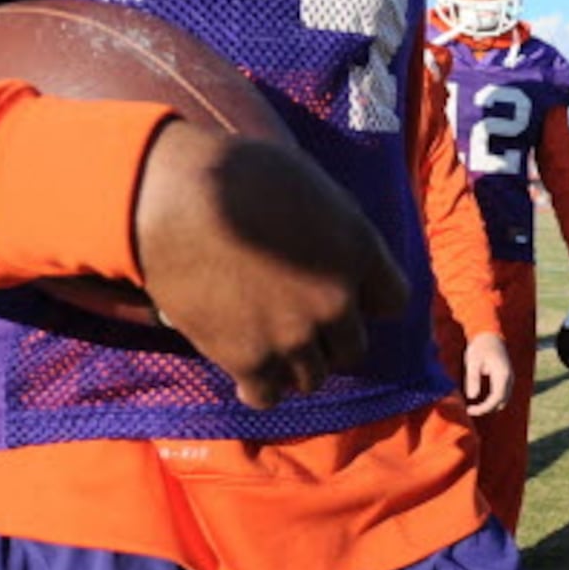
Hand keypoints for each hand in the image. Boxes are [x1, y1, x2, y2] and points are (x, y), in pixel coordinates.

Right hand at [131, 120, 408, 409]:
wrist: (175, 201)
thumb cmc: (237, 174)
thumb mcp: (309, 184)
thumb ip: (334, 226)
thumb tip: (335, 244)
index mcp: (358, 249)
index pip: (393, 300)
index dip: (367, 298)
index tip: (346, 294)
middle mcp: (335, 300)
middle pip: (353, 347)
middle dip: (331, 338)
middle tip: (301, 323)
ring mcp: (294, 335)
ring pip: (312, 377)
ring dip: (296, 366)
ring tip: (273, 350)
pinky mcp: (249, 360)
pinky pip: (267, 395)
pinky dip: (260, 388)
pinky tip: (248, 376)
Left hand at [459, 330, 511, 416]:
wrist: (490, 335)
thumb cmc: (479, 347)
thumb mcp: (472, 361)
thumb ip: (472, 378)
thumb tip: (472, 397)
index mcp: (502, 374)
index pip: (496, 398)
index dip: (484, 408)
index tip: (469, 410)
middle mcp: (509, 378)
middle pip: (501, 402)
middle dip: (486, 409)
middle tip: (469, 409)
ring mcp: (510, 379)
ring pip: (503, 400)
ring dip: (490, 406)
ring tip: (473, 405)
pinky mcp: (506, 379)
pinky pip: (502, 395)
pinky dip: (492, 400)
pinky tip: (479, 399)